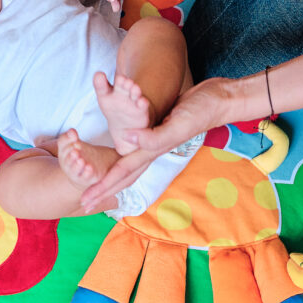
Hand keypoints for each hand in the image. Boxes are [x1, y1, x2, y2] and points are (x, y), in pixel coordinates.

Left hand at [81, 78, 233, 210]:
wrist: (219, 99)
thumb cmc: (201, 111)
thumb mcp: (176, 124)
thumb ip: (153, 136)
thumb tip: (126, 141)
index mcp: (152, 151)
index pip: (121, 173)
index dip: (102, 187)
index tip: (84, 201)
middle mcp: (151, 149)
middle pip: (122, 174)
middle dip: (102, 188)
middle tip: (83, 203)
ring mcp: (154, 141)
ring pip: (128, 163)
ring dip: (111, 175)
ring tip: (96, 184)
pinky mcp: (156, 129)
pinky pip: (134, 147)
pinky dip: (123, 157)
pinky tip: (119, 158)